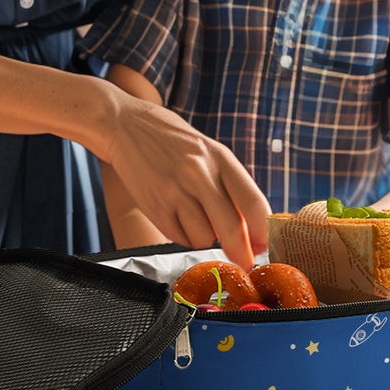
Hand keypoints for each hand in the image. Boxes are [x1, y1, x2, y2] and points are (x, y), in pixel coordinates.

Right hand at [92, 86, 268, 268]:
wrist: (126, 126)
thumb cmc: (173, 141)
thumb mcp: (208, 152)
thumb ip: (228, 185)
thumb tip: (249, 228)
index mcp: (220, 158)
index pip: (253, 202)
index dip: (262, 232)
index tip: (264, 247)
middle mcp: (199, 174)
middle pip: (231, 228)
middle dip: (240, 253)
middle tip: (244, 263)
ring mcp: (175, 192)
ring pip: (205, 238)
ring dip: (206, 238)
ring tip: (195, 218)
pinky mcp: (155, 207)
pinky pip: (181, 238)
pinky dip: (185, 237)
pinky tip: (178, 217)